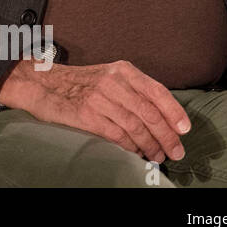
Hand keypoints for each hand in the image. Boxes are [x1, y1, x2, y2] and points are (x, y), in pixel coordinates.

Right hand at [0, 59, 190, 161]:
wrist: (42, 84)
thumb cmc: (79, 84)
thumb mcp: (109, 76)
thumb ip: (134, 90)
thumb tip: (164, 116)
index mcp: (122, 70)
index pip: (157, 91)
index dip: (174, 113)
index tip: (184, 130)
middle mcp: (113, 82)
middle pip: (149, 113)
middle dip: (167, 136)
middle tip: (176, 151)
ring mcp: (99, 98)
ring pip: (136, 126)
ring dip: (150, 145)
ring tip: (157, 156)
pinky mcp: (87, 115)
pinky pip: (117, 135)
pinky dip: (130, 147)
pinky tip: (135, 152)